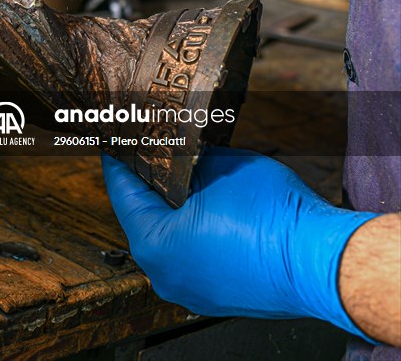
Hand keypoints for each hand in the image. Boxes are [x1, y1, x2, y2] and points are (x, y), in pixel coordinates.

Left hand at [102, 148, 376, 338]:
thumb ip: (187, 159)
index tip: (115, 143)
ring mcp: (194, 291)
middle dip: (151, 185)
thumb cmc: (270, 216)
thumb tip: (179, 152)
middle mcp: (165, 275)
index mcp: (153, 244)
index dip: (119, 162)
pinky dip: (200, 232)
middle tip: (152, 153)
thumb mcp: (218, 167)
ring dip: (178, 210)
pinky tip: (213, 209)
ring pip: (174, 239)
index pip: (123, 193)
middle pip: (146, 218)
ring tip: (185, 176)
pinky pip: (199, 256)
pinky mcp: (221, 296)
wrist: (324, 263)